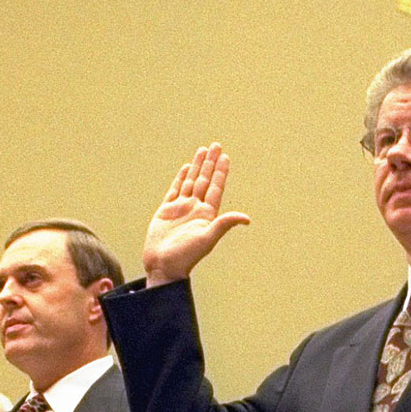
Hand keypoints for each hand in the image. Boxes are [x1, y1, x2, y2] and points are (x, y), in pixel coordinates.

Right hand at [142, 144, 247, 286]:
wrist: (163, 266)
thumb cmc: (186, 256)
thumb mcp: (207, 239)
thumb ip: (224, 224)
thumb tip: (247, 219)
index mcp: (207, 214)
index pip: (215, 187)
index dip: (221, 172)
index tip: (225, 156)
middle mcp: (195, 209)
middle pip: (204, 180)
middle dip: (210, 163)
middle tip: (216, 145)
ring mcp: (181, 209)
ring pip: (190, 182)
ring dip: (197, 166)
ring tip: (203, 150)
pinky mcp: (166, 211)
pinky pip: (175, 190)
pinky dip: (181, 178)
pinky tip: (186, 168)